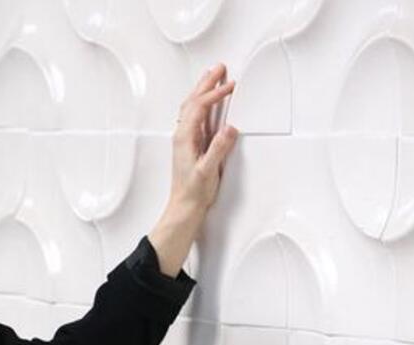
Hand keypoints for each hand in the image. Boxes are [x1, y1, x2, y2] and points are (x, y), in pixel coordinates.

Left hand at [147, 63, 238, 276]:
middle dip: (206, 83)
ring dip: (204, 90)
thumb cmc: (193, 192)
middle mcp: (183, 135)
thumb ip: (218, 149)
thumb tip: (229, 128)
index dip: (214, 94)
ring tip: (215, 76)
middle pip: (193, 101)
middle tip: (220, 67)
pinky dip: (205, 104)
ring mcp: (187, 139)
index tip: (230, 86)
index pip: (199, 107)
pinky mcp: (193, 144)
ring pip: (193, 107)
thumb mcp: (208, 171)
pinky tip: (212, 102)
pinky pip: (198, 117)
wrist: (184, 207)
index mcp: (184, 138)